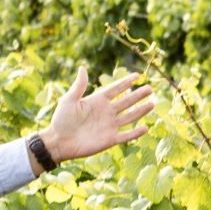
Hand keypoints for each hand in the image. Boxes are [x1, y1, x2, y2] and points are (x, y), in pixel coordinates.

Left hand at [39, 65, 158, 164]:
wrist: (58, 142)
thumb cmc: (61, 120)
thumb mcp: (69, 100)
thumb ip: (79, 86)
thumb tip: (83, 68)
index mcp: (98, 101)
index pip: (116, 89)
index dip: (126, 82)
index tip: (138, 75)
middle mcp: (106, 112)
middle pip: (126, 101)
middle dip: (138, 95)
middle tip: (150, 88)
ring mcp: (109, 126)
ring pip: (130, 116)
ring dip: (141, 111)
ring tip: (152, 103)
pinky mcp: (110, 139)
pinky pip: (126, 136)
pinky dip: (136, 133)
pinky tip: (146, 127)